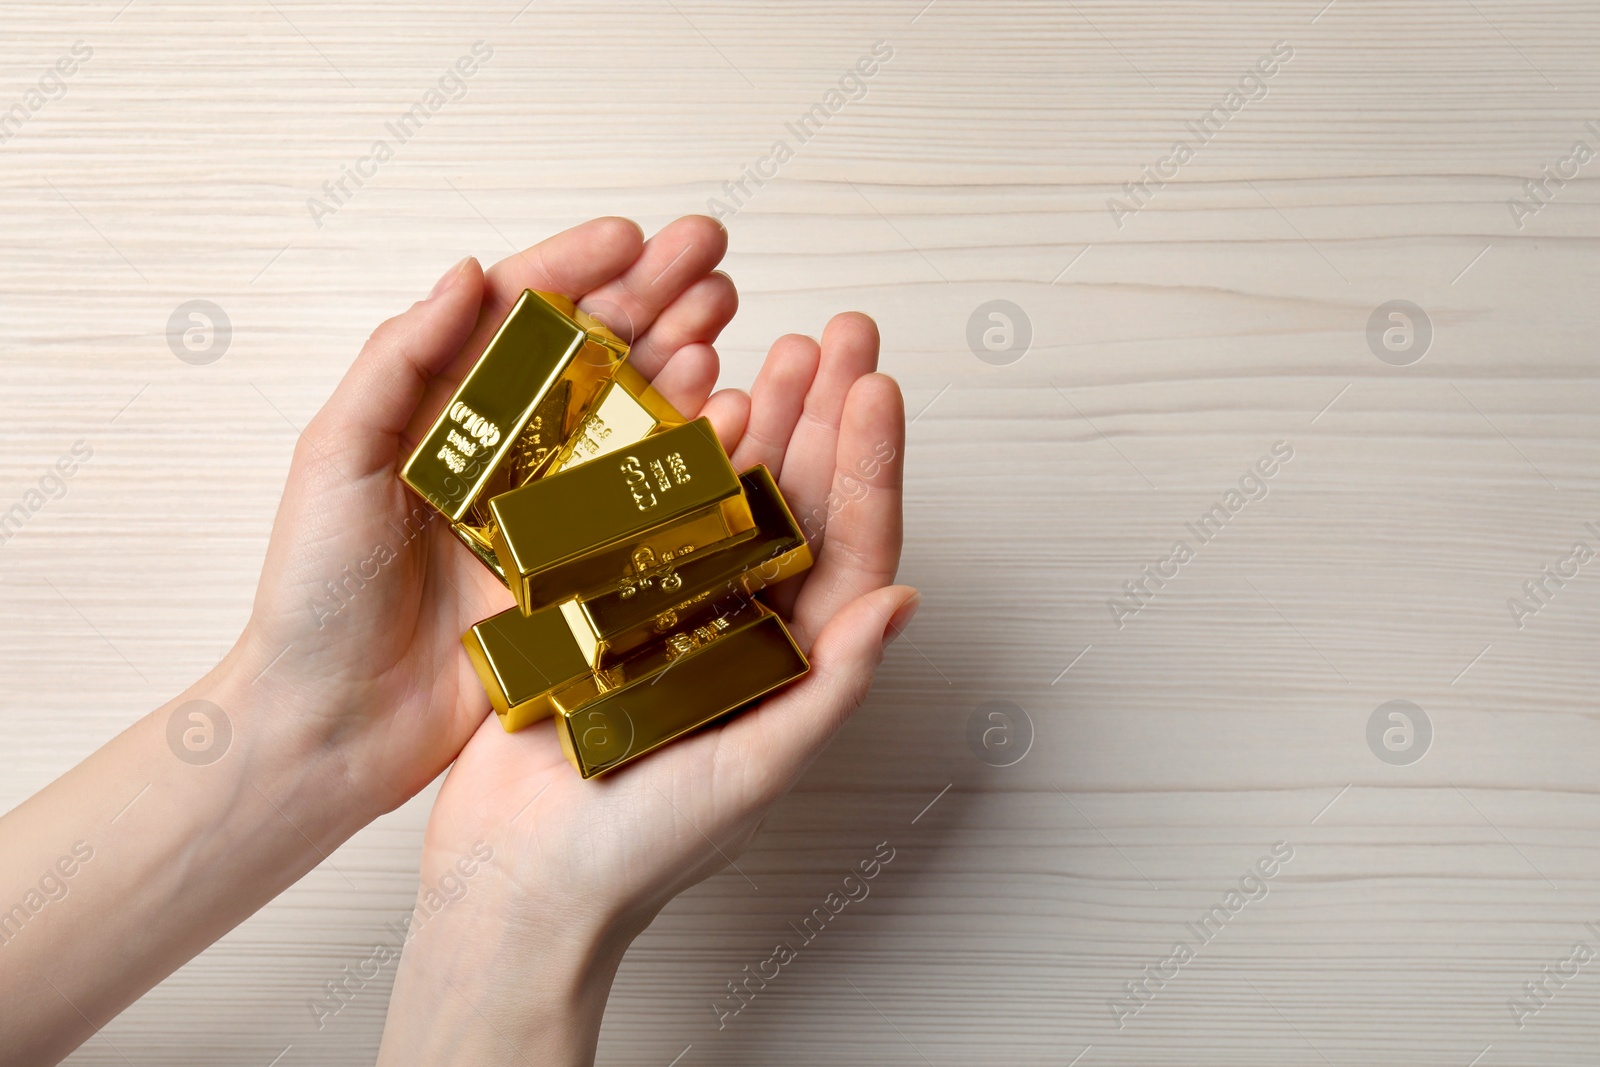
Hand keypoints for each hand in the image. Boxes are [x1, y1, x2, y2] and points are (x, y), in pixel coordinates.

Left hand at [233, 215, 743, 818]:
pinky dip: (693, 452)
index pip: (521, 316)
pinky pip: (650, 500)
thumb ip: (399, 362)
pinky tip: (726, 412)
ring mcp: (553, 508)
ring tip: (724, 319)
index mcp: (446, 411)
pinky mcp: (585, 568)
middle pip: (594, 353)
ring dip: (682, 358)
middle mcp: (510, 450)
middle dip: (653, 296)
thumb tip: (468, 272)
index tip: (633, 237)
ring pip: (632, 414)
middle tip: (709, 256)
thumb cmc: (315, 593)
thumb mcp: (336, 459)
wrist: (334, 723)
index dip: (578, 267)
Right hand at [376, 307, 915, 1064]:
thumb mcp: (750, 773)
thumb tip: (906, 601)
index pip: (850, 547)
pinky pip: (645, 509)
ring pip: (730, 494)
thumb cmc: (639, 854)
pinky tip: (690, 399)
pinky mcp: (604, 603)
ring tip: (782, 344)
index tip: (877, 386)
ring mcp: (674, 610)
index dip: (870, 464)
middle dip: (827, 415)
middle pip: (800, 502)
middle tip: (844, 333)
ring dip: (762, 420)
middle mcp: (742, 628)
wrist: (515, 886)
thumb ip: (827, 687)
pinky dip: (668, 453)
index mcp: (791, 664)